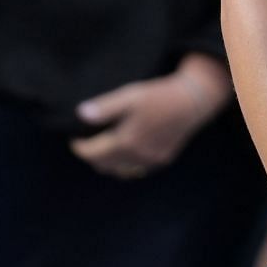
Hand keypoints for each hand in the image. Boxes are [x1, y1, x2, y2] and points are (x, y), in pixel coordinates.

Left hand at [70, 71, 221, 178]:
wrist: (192, 101)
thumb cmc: (159, 95)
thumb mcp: (130, 95)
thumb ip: (105, 107)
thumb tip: (81, 114)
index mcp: (126, 142)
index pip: (93, 154)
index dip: (80, 148)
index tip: (74, 139)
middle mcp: (138, 156)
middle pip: (104, 166)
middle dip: (92, 156)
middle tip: (86, 143)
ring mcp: (151, 161)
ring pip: (120, 171)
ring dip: (108, 163)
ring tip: (104, 147)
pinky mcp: (162, 160)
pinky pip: (136, 169)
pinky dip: (125, 164)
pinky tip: (125, 151)